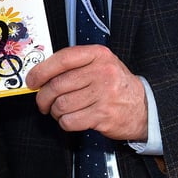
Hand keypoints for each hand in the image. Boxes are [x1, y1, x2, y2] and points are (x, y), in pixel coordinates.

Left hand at [26, 44, 147, 141]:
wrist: (145, 107)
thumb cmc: (117, 85)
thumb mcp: (101, 64)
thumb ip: (75, 65)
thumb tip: (41, 74)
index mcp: (98, 55)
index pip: (62, 59)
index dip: (41, 71)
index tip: (32, 81)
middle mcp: (101, 72)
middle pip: (57, 85)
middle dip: (44, 97)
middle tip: (43, 103)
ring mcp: (103, 94)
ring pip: (61, 105)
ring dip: (55, 112)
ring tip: (60, 111)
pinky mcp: (103, 116)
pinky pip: (70, 121)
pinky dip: (65, 123)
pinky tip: (71, 119)